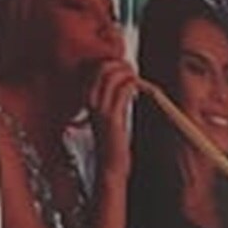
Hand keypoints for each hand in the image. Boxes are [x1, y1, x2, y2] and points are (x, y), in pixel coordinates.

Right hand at [85, 58, 141, 179]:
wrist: (110, 164)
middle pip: (103, 67)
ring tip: (139, 81)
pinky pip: (124, 91)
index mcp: (87, 97)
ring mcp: (99, 108)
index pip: (96, 67)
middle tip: (134, 72)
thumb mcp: (111, 114)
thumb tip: (126, 81)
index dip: (114, 63)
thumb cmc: (113, 140)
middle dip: (122, 65)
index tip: (128, 69)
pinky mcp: (112, 117)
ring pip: (114, 76)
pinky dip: (136, 86)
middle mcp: (89, 100)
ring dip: (130, 74)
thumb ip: (115, 98)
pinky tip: (141, 91)